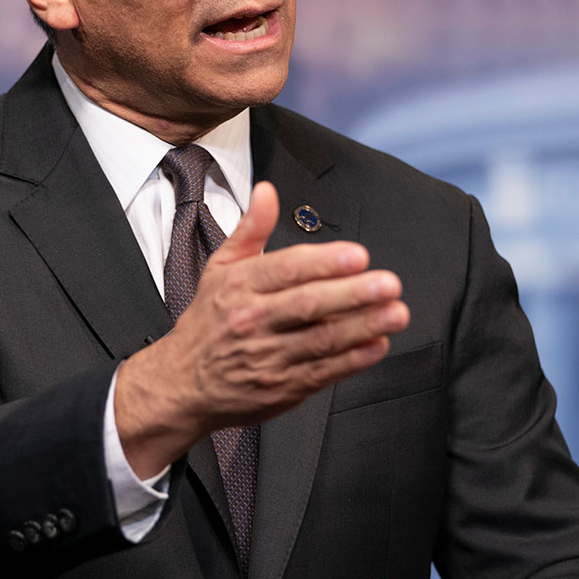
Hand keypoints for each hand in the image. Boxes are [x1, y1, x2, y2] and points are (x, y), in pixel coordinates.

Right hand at [115, 182, 407, 475]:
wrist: (182, 384)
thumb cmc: (208, 322)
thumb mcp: (220, 269)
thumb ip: (250, 229)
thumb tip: (267, 191)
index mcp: (239, 287)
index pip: (285, 270)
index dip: (324, 262)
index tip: (358, 255)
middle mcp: (252, 321)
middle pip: (308, 305)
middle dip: (353, 294)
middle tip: (389, 283)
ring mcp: (268, 357)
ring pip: (322, 340)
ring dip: (363, 327)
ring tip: (396, 313)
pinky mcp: (282, 388)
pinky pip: (324, 372)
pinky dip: (354, 360)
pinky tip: (378, 345)